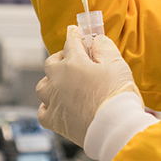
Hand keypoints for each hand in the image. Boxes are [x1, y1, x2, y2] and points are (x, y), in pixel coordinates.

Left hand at [37, 25, 138, 146]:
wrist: (115, 128)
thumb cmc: (118, 95)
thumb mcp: (117, 64)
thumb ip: (105, 48)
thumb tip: (96, 40)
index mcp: (74, 63)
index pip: (71, 43)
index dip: (75, 36)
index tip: (75, 32)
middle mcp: (59, 80)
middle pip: (51, 63)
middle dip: (60, 58)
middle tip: (70, 59)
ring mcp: (54, 101)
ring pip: (42, 86)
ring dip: (50, 82)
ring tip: (61, 84)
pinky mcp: (55, 120)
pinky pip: (42, 111)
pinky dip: (47, 107)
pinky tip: (55, 105)